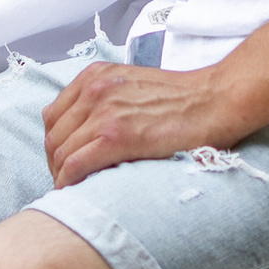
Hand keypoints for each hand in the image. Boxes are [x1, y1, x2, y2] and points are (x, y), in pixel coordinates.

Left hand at [42, 56, 249, 189]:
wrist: (215, 100)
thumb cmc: (183, 99)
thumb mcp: (133, 86)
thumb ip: (106, 101)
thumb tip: (87, 134)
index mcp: (95, 76)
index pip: (54, 116)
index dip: (55, 144)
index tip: (64, 163)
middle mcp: (94, 90)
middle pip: (53, 136)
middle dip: (55, 164)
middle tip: (68, 182)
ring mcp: (104, 112)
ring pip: (61, 152)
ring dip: (62, 176)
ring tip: (75, 191)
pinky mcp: (117, 136)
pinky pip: (75, 164)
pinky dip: (68, 182)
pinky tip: (77, 192)